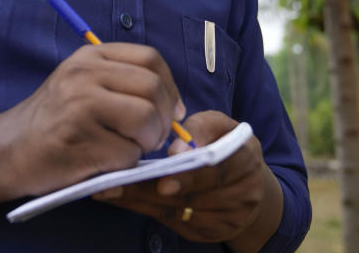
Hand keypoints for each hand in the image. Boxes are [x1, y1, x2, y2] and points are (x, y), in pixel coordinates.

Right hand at [3, 42, 186, 195]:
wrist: (7, 150)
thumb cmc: (55, 122)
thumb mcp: (82, 84)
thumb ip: (123, 84)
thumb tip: (177, 109)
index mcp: (89, 56)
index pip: (151, 58)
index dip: (171, 87)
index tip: (171, 112)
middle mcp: (84, 74)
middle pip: (153, 89)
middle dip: (164, 120)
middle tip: (152, 138)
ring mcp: (79, 105)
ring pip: (146, 119)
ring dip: (147, 142)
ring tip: (129, 148)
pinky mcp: (78, 140)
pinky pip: (128, 153)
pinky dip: (125, 164)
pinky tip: (104, 162)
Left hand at [92, 111, 282, 248]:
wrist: (250, 184)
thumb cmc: (225, 144)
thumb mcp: (219, 125)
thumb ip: (200, 128)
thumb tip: (177, 149)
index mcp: (247, 161)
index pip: (216, 171)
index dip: (188, 177)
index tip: (161, 181)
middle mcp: (243, 196)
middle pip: (192, 197)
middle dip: (150, 192)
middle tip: (114, 186)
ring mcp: (228, 220)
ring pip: (179, 214)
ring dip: (141, 203)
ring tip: (108, 190)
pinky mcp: (212, 234)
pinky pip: (175, 225)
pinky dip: (146, 212)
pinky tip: (122, 200)